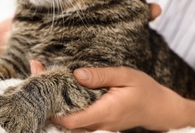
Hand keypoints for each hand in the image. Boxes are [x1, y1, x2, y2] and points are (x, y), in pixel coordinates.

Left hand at [31, 61, 194, 130]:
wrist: (159, 109)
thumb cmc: (144, 90)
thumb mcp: (125, 76)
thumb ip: (101, 76)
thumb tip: (77, 74)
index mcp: (105, 112)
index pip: (70, 119)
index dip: (51, 105)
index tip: (39, 81)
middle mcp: (97, 124)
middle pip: (63, 119)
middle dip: (45, 96)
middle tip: (35, 67)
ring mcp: (96, 126)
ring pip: (66, 119)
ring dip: (51, 98)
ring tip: (40, 70)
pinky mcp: (96, 123)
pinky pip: (74, 117)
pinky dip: (61, 102)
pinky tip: (54, 83)